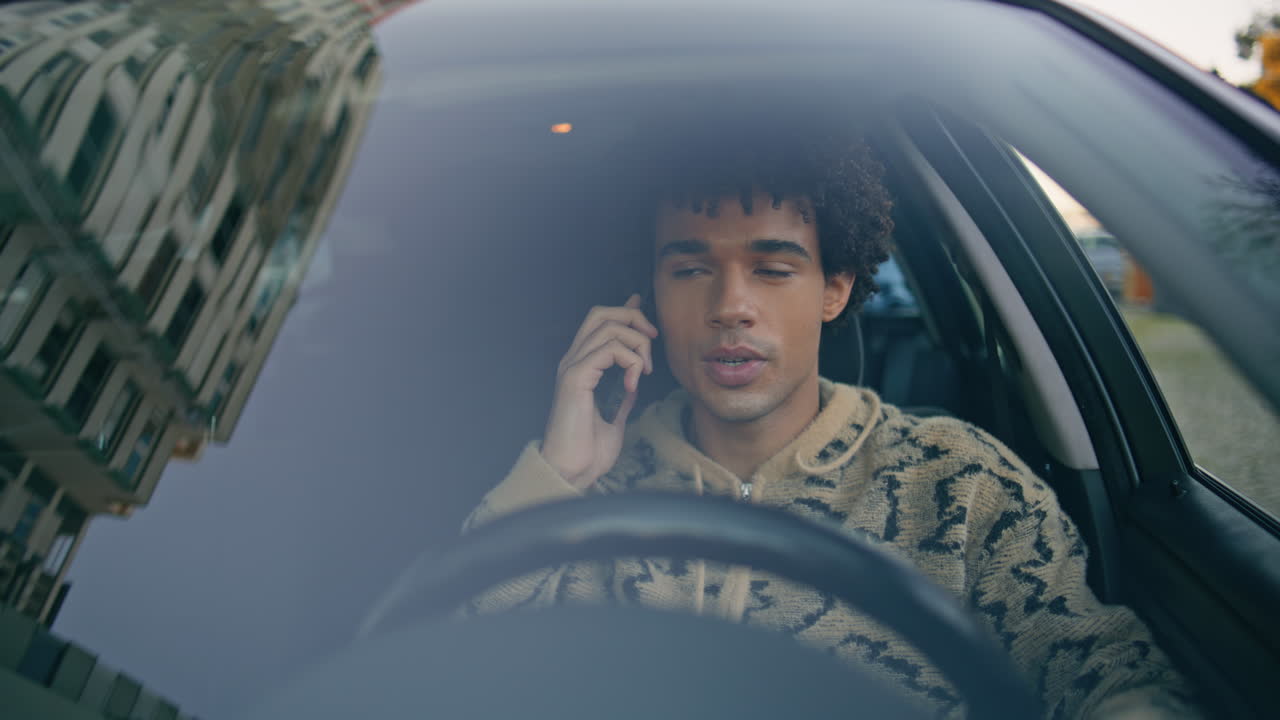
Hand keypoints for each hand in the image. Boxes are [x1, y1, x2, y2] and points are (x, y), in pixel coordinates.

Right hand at [541, 294, 657, 488]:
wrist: (572, 471)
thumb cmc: (588, 450)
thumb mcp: (614, 417)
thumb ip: (622, 396)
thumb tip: (633, 380)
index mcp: (580, 367)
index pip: (599, 322)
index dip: (625, 310)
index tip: (647, 315)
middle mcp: (573, 360)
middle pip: (602, 313)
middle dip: (634, 317)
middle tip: (653, 340)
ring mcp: (572, 367)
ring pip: (609, 327)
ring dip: (637, 344)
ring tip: (644, 372)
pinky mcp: (576, 377)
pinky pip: (609, 350)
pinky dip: (630, 362)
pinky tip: (632, 384)